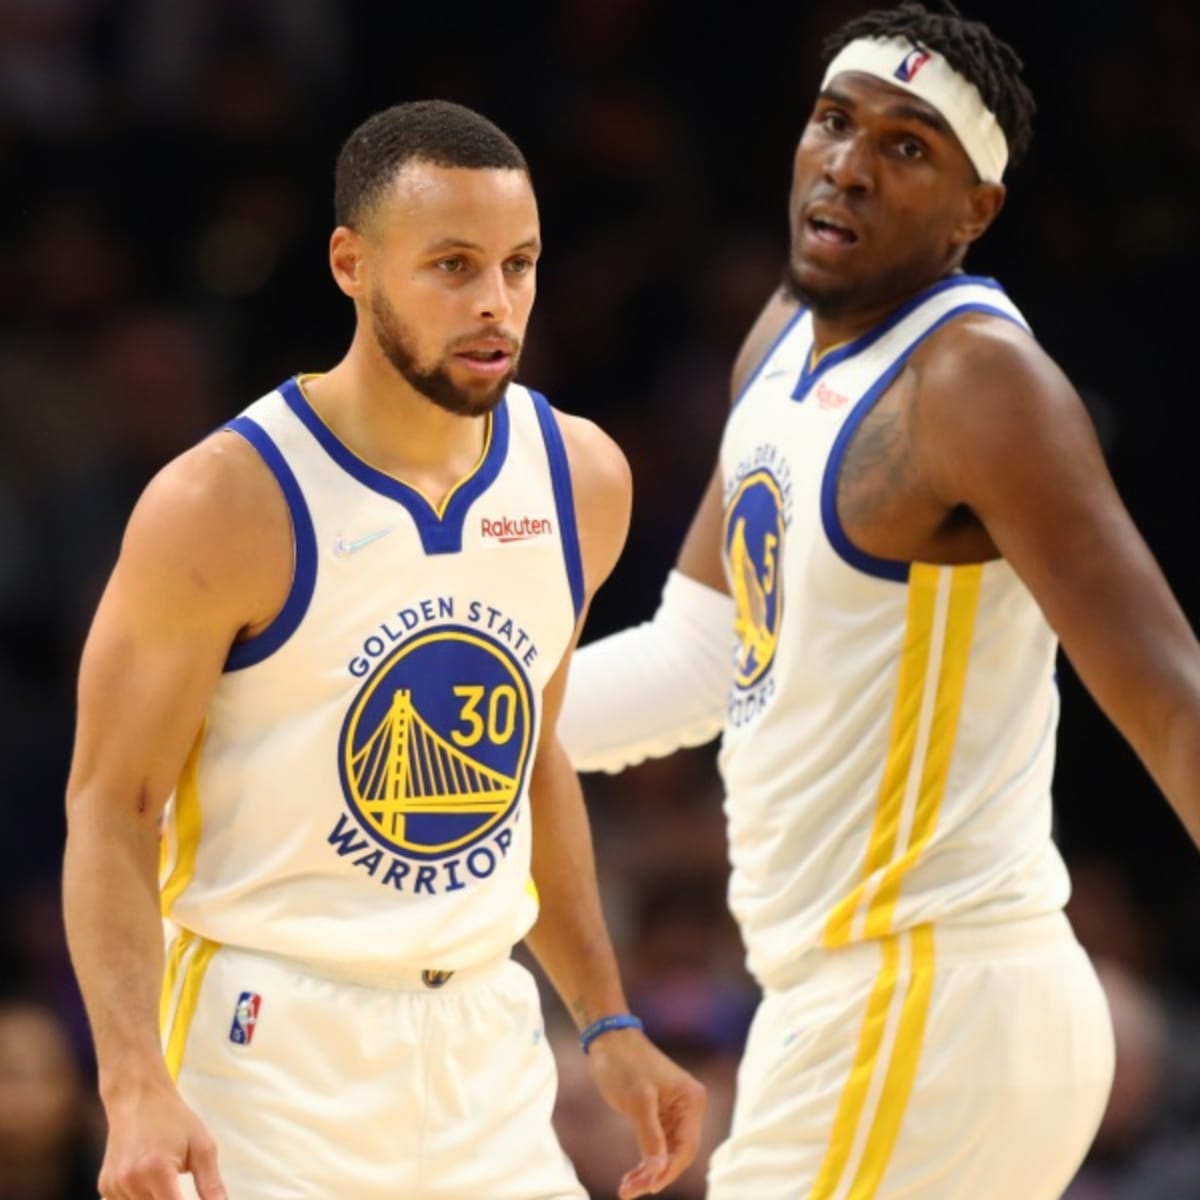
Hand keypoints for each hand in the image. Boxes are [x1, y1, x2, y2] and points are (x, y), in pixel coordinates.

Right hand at [99, 1079, 226, 1198]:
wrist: (137, 1097)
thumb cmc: (174, 1120)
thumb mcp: (202, 1146)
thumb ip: (211, 1182)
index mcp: (157, 1170)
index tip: (194, 1198)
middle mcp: (131, 1182)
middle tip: (178, 1182)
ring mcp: (114, 1187)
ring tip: (164, 1175)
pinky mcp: (105, 1187)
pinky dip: (142, 1198)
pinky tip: (148, 1178)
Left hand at [585, 1028, 706, 1198]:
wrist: (608, 1039)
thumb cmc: (624, 1063)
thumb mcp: (637, 1101)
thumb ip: (650, 1138)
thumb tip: (659, 1172)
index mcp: (691, 1100)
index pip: (686, 1147)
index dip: (669, 1170)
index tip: (648, 1188)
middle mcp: (688, 1108)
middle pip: (677, 1153)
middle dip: (655, 1175)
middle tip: (629, 1191)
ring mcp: (674, 1112)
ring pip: (666, 1154)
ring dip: (648, 1172)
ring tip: (626, 1188)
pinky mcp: (659, 1115)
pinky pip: (657, 1146)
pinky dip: (645, 1162)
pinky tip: (630, 1177)